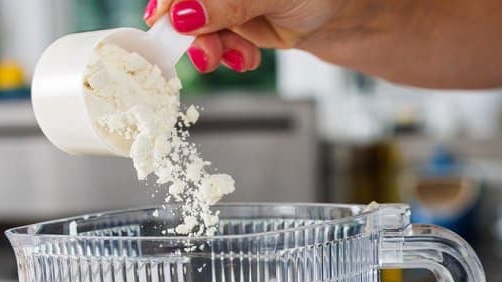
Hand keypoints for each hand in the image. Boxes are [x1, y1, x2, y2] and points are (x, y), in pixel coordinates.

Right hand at [143, 0, 369, 73]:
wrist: (335, 13)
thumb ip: (230, 2)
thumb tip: (185, 13)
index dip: (168, 2)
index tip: (166, 22)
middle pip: (181, 7)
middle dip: (192, 34)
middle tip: (206, 55)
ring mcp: (220, 2)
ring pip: (196, 30)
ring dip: (213, 50)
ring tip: (240, 56)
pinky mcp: (229, 24)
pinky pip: (215, 45)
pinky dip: (229, 56)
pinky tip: (247, 57)